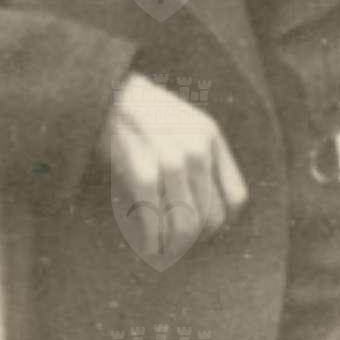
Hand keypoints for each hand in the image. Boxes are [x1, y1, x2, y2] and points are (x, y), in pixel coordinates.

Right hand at [102, 72, 247, 258]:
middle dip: (193, 238)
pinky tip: (146, 244)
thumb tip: (204, 214)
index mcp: (210, 136)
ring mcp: (171, 158)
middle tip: (174, 243)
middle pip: (212, 217)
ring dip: (172, 244)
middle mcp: (197, 147)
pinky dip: (151, 239)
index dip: (220, 221)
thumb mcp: (182, 125)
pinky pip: (155, 219)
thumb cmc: (139, 115)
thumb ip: (200, 159)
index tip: (201, 229)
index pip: (235, 198)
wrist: (103, 92)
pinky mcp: (143, 169)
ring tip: (160, 248)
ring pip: (186, 224)